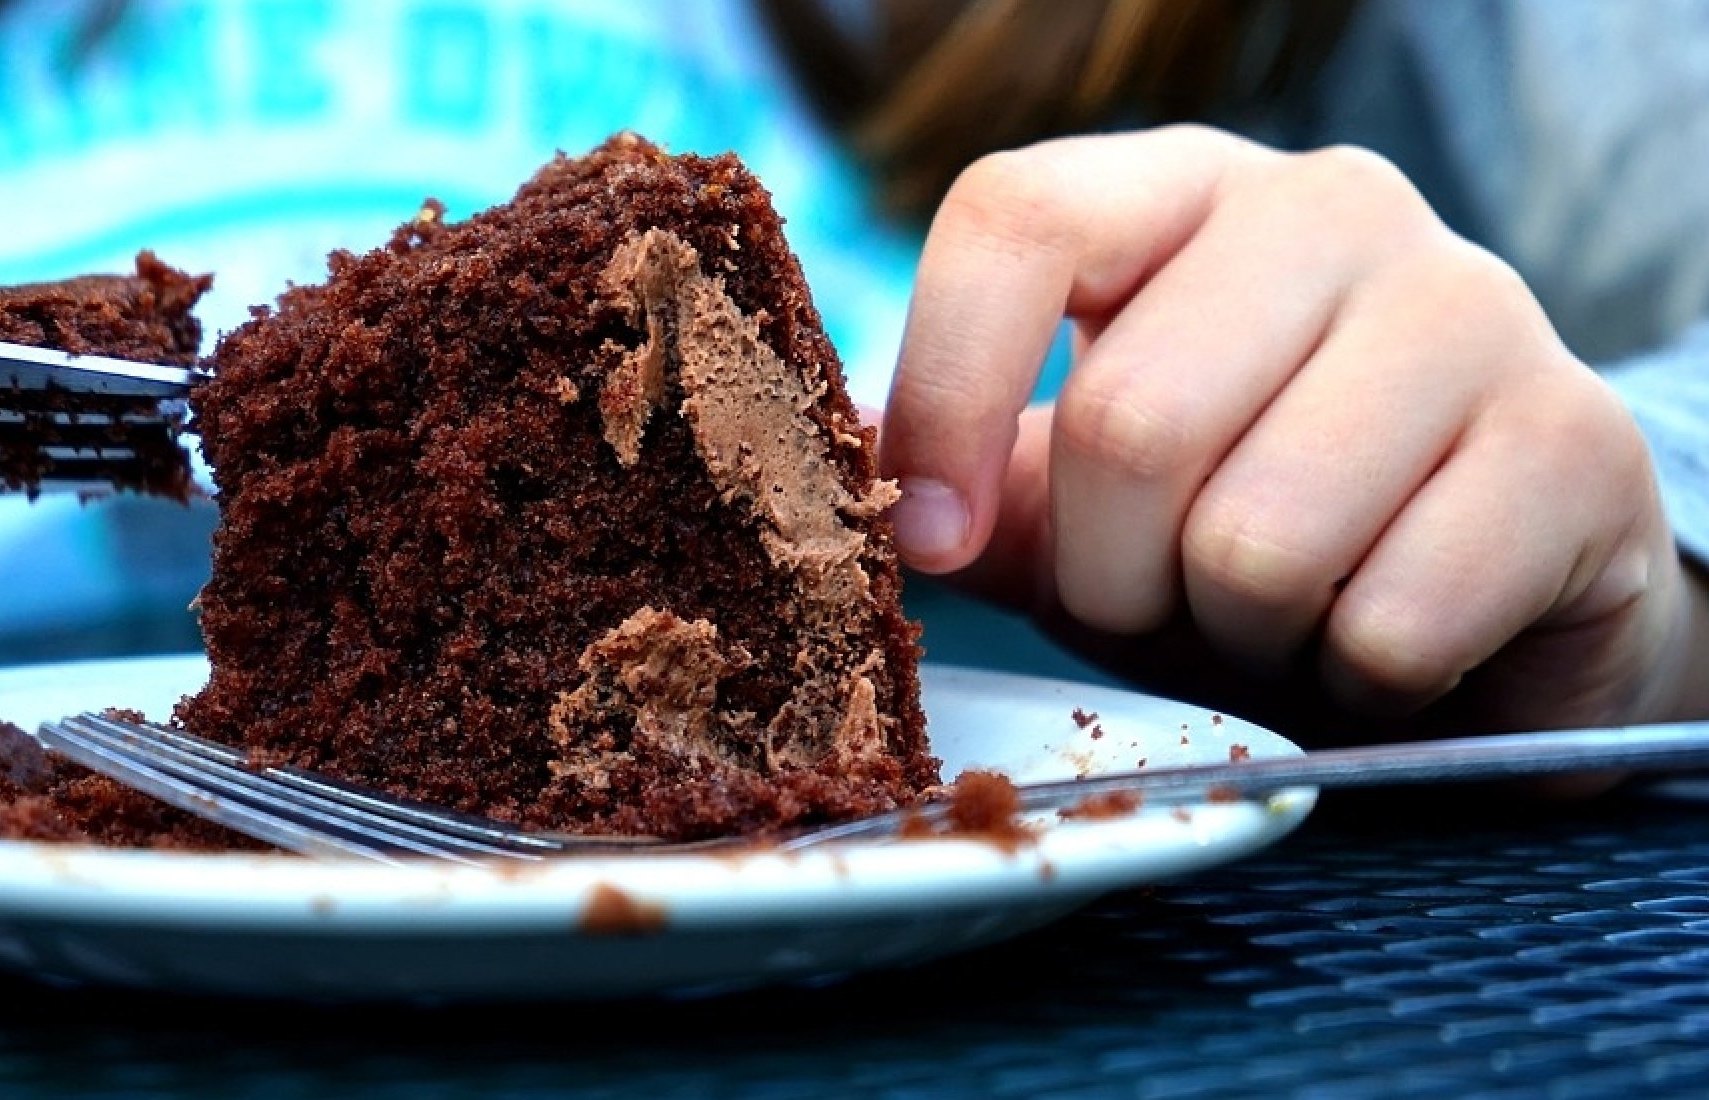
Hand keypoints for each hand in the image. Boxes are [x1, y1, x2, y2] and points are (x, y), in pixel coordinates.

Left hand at [880, 125, 1708, 741]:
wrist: (1481, 612)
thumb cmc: (1247, 531)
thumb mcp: (1083, 501)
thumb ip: (966, 479)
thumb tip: (829, 452)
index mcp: (1180, 192)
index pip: (1016, 216)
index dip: (946, 391)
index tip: (932, 536)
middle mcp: (1331, 211)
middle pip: (1130, 419)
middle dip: (1112, 576)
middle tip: (1161, 599)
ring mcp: (1472, 311)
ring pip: (1258, 537)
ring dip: (1236, 636)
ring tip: (1279, 613)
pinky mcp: (1577, 446)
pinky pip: (1388, 623)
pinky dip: (1354, 681)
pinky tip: (1381, 640)